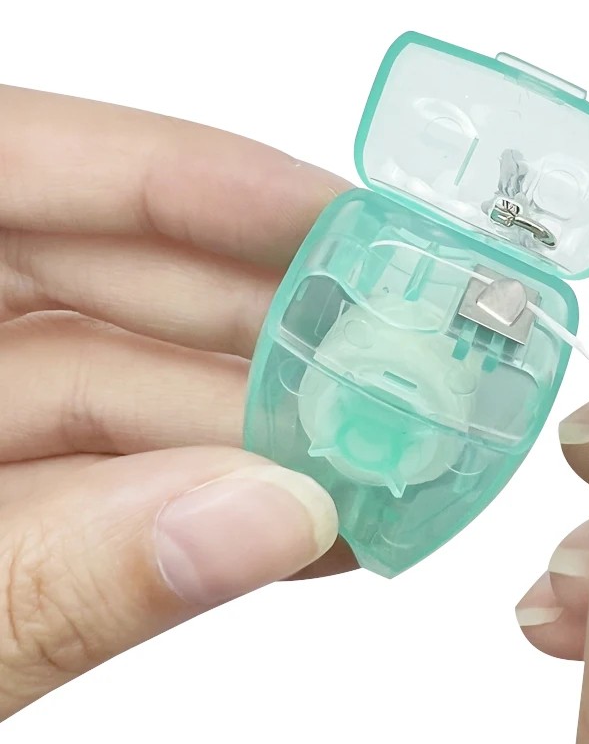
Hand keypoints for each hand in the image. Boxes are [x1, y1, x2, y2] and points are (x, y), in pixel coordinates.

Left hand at [0, 84, 355, 717]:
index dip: (190, 178)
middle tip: (395, 356)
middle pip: (91, 271)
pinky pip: (91, 479)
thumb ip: (36, 583)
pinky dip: (200, 501)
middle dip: (259, 318)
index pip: (17, 161)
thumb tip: (263, 519)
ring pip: (109, 386)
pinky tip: (302, 519)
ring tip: (377, 459)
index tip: (336, 218)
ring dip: (253, 426)